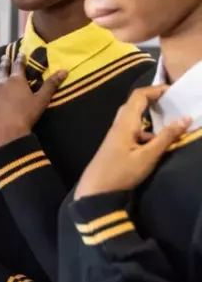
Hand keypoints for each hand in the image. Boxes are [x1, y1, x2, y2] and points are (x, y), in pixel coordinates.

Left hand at [0, 53, 66, 148]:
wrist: (9, 131)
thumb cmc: (27, 114)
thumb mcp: (42, 99)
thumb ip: (51, 84)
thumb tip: (64, 71)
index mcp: (15, 80)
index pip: (18, 65)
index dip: (20, 59)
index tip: (20, 53)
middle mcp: (2, 83)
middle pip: (2, 70)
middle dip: (4, 62)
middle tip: (4, 57)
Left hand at [75, 85, 191, 198]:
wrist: (95, 191)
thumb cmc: (121, 172)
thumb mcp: (148, 156)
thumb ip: (166, 137)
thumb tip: (185, 118)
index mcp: (125, 123)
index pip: (138, 96)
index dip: (155, 90)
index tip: (173, 90)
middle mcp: (119, 126)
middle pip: (135, 105)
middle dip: (154, 101)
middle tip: (173, 103)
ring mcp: (116, 136)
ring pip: (135, 120)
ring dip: (152, 120)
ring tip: (172, 126)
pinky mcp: (117, 146)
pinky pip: (134, 132)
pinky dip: (147, 133)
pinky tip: (158, 146)